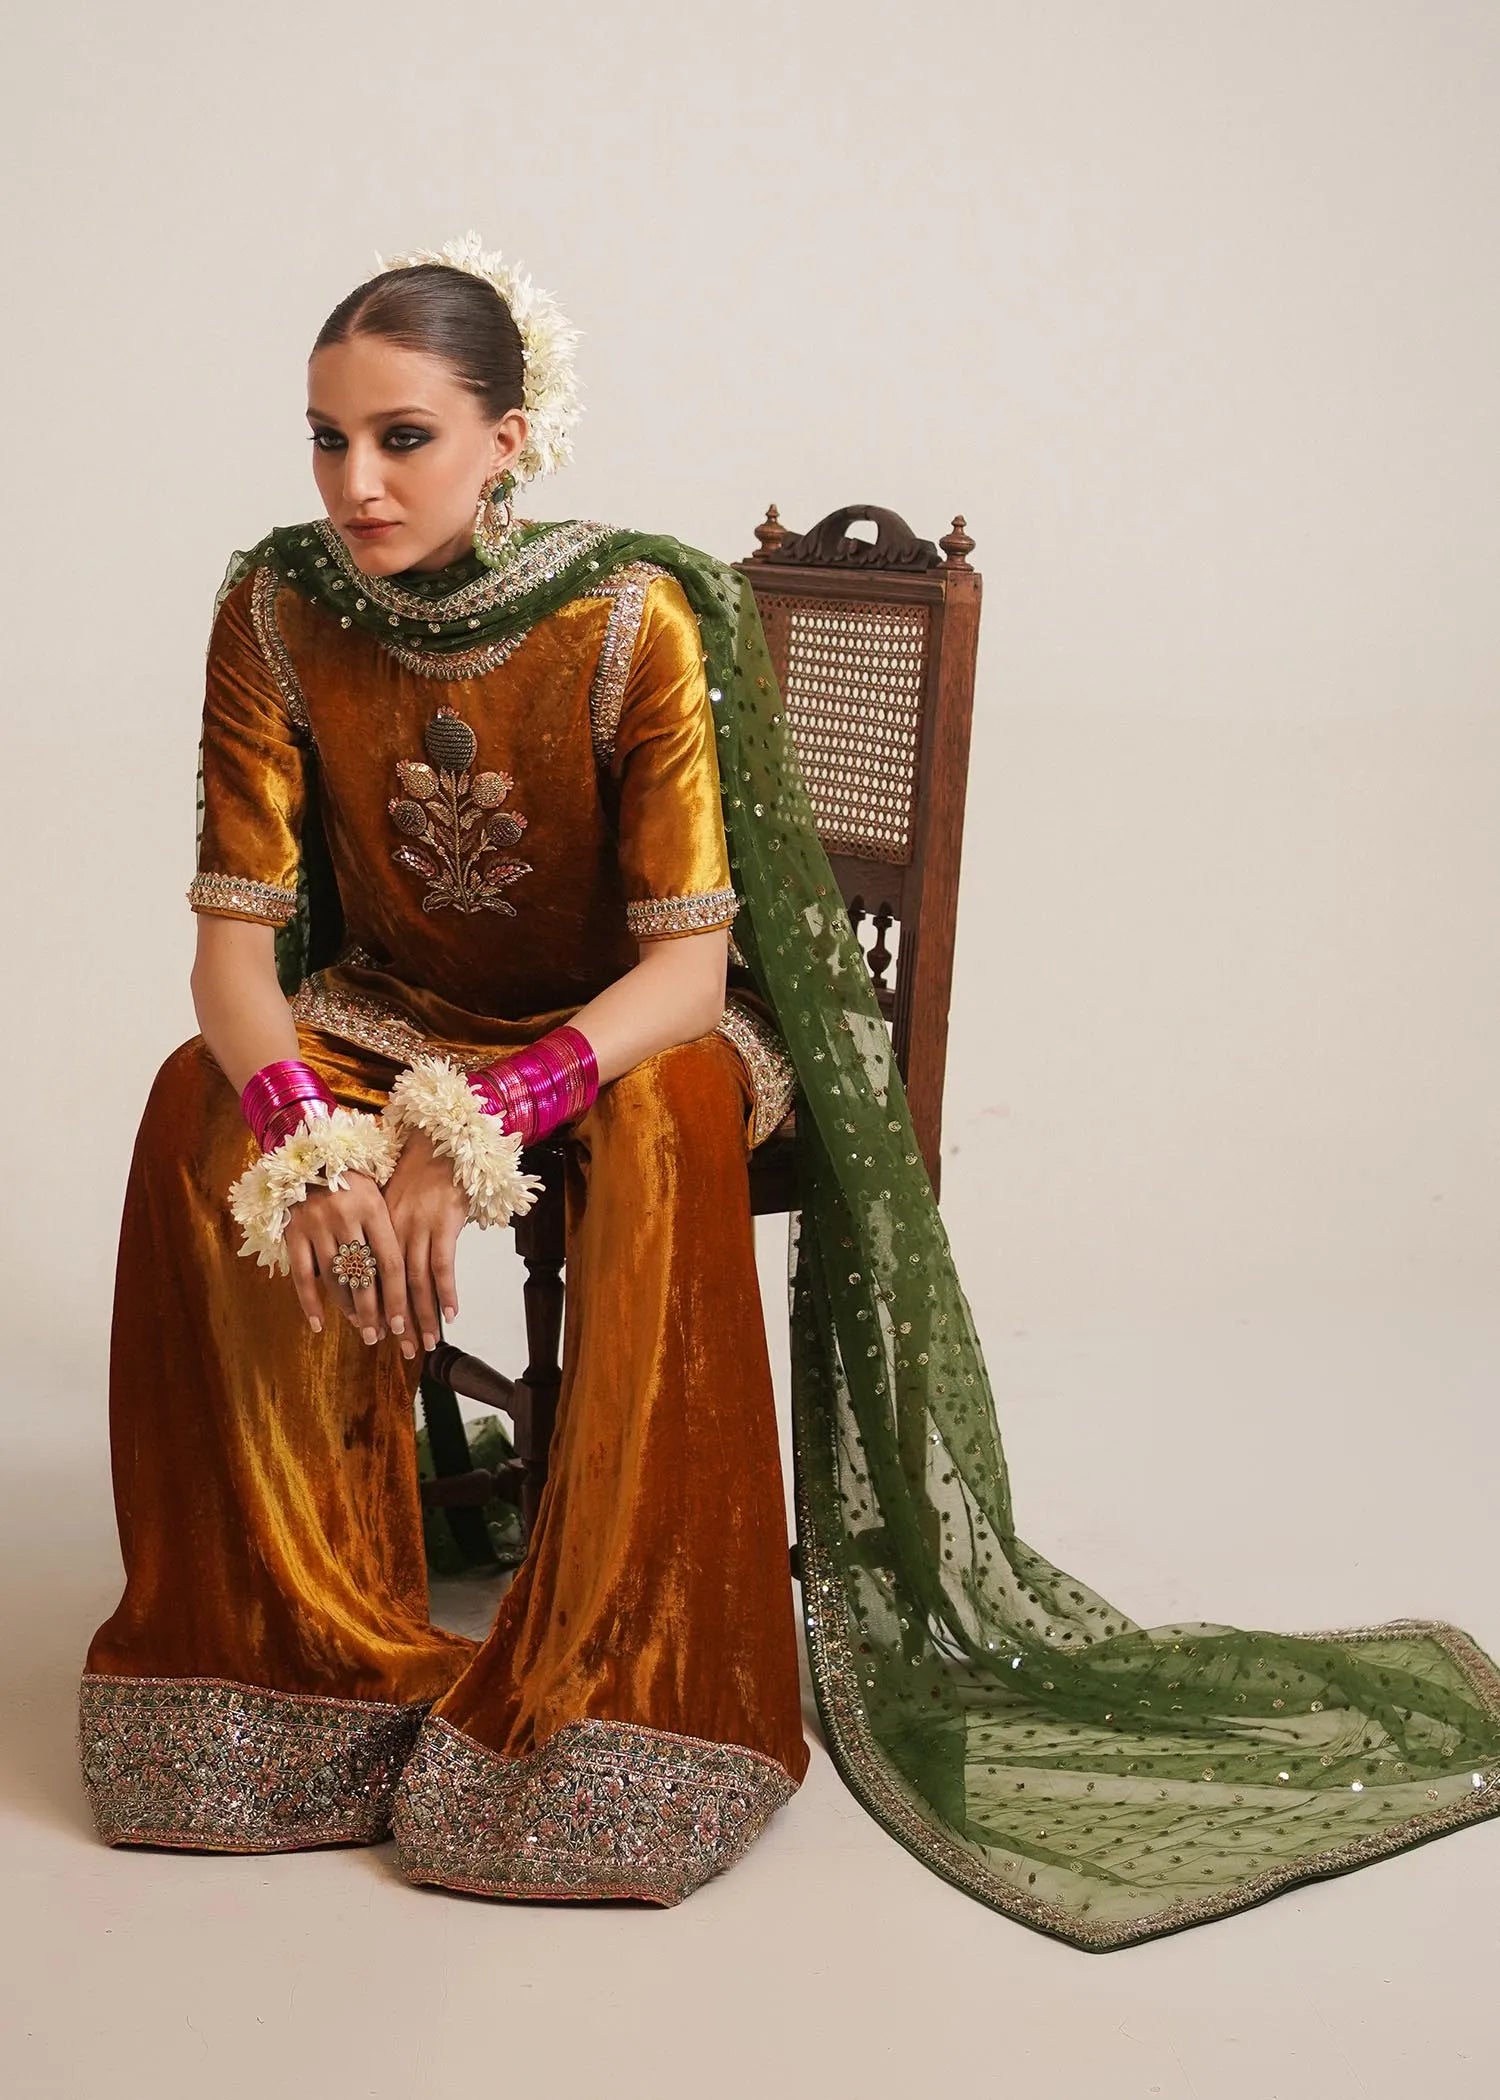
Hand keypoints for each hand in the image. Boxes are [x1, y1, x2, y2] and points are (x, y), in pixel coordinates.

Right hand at [284, 1171, 410, 1351]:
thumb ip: (388, 1230)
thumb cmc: (352, 1179)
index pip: (390, 1262)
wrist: (310, 1153)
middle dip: (374, 1311)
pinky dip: (309, 1302)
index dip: (397, 1297)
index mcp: (373, 1207)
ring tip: (361, 1327)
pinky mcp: (293, 1232)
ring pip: (334, 1279)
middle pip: (363, 1276)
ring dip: (348, 1308)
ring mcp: (316, 1226)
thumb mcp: (377, 1194)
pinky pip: (301, 1275)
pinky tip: (319, 1324)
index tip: (402, 1323)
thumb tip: (408, 1279)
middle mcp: (345, 1217)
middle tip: (381, 1336)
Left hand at [380, 1126, 471, 1354]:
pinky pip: (442, 1264)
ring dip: (422, 1315)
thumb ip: (387, 1231)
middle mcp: (392, 1229)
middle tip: (401, 1352)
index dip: (375, 1307)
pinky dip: (446, 1291)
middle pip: (392, 1285)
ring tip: (425, 1343)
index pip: (371, 1276)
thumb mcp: (392, 1199)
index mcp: (375, 1226)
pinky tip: (450, 1314)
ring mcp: (417, 1226)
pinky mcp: (443, 1222)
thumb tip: (385, 1266)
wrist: (438, 1137)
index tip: (376, 1334)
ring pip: (416, 1281)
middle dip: (397, 1322)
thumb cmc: (417, 1168)